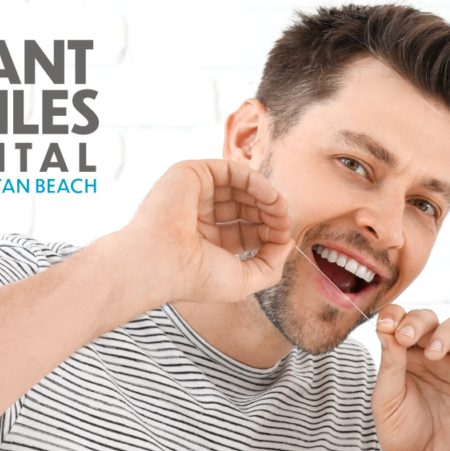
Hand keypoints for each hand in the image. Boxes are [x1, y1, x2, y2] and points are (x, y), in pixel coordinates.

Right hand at [105, 159, 293, 306]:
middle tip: (286, 222)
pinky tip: (271, 197)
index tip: (285, 238)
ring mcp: (194, 194)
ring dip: (268, 198)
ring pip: (241, 188)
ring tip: (282, 210)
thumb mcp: (244, 280)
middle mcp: (199, 217)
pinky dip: (256, 181)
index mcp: (206, 243)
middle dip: (270, 214)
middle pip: (246, 208)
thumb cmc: (197, 277)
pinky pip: (232, 170)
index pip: (246, 231)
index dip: (269, 232)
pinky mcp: (191, 174)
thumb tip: (287, 242)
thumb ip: (271, 265)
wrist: (162, 262)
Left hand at [373, 306, 449, 450]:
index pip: (401, 322)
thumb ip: (390, 364)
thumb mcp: (386, 401)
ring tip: (434, 354)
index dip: (396, 316)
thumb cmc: (402, 438)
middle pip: (430, 319)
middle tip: (408, 336)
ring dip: (446, 334)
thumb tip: (386, 327)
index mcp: (403, 357)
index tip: (388, 324)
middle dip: (419, 322)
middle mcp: (430, 356)